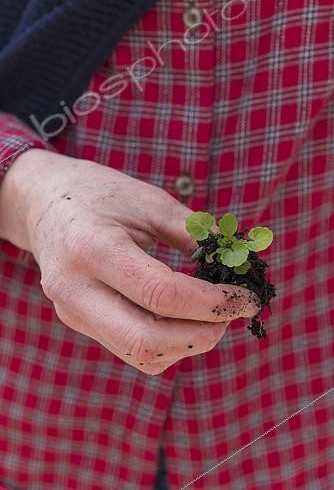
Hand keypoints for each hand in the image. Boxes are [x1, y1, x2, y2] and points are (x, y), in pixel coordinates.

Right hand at [0, 149, 259, 374]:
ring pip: (140, 355)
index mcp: (91, 248)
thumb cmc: (99, 193)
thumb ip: (194, 234)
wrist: (43, 204)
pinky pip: (130, 349)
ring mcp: (72, 311)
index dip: (214, 303)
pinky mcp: (77, 321)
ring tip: (211, 315)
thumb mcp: (149, 201)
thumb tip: (237, 265)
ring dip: (187, 344)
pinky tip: (182, 319)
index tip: (247, 298)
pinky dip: (167, 344)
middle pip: (147, 341)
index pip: (162, 295)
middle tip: (234, 314)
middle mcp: (75, 289)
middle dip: (203, 335)